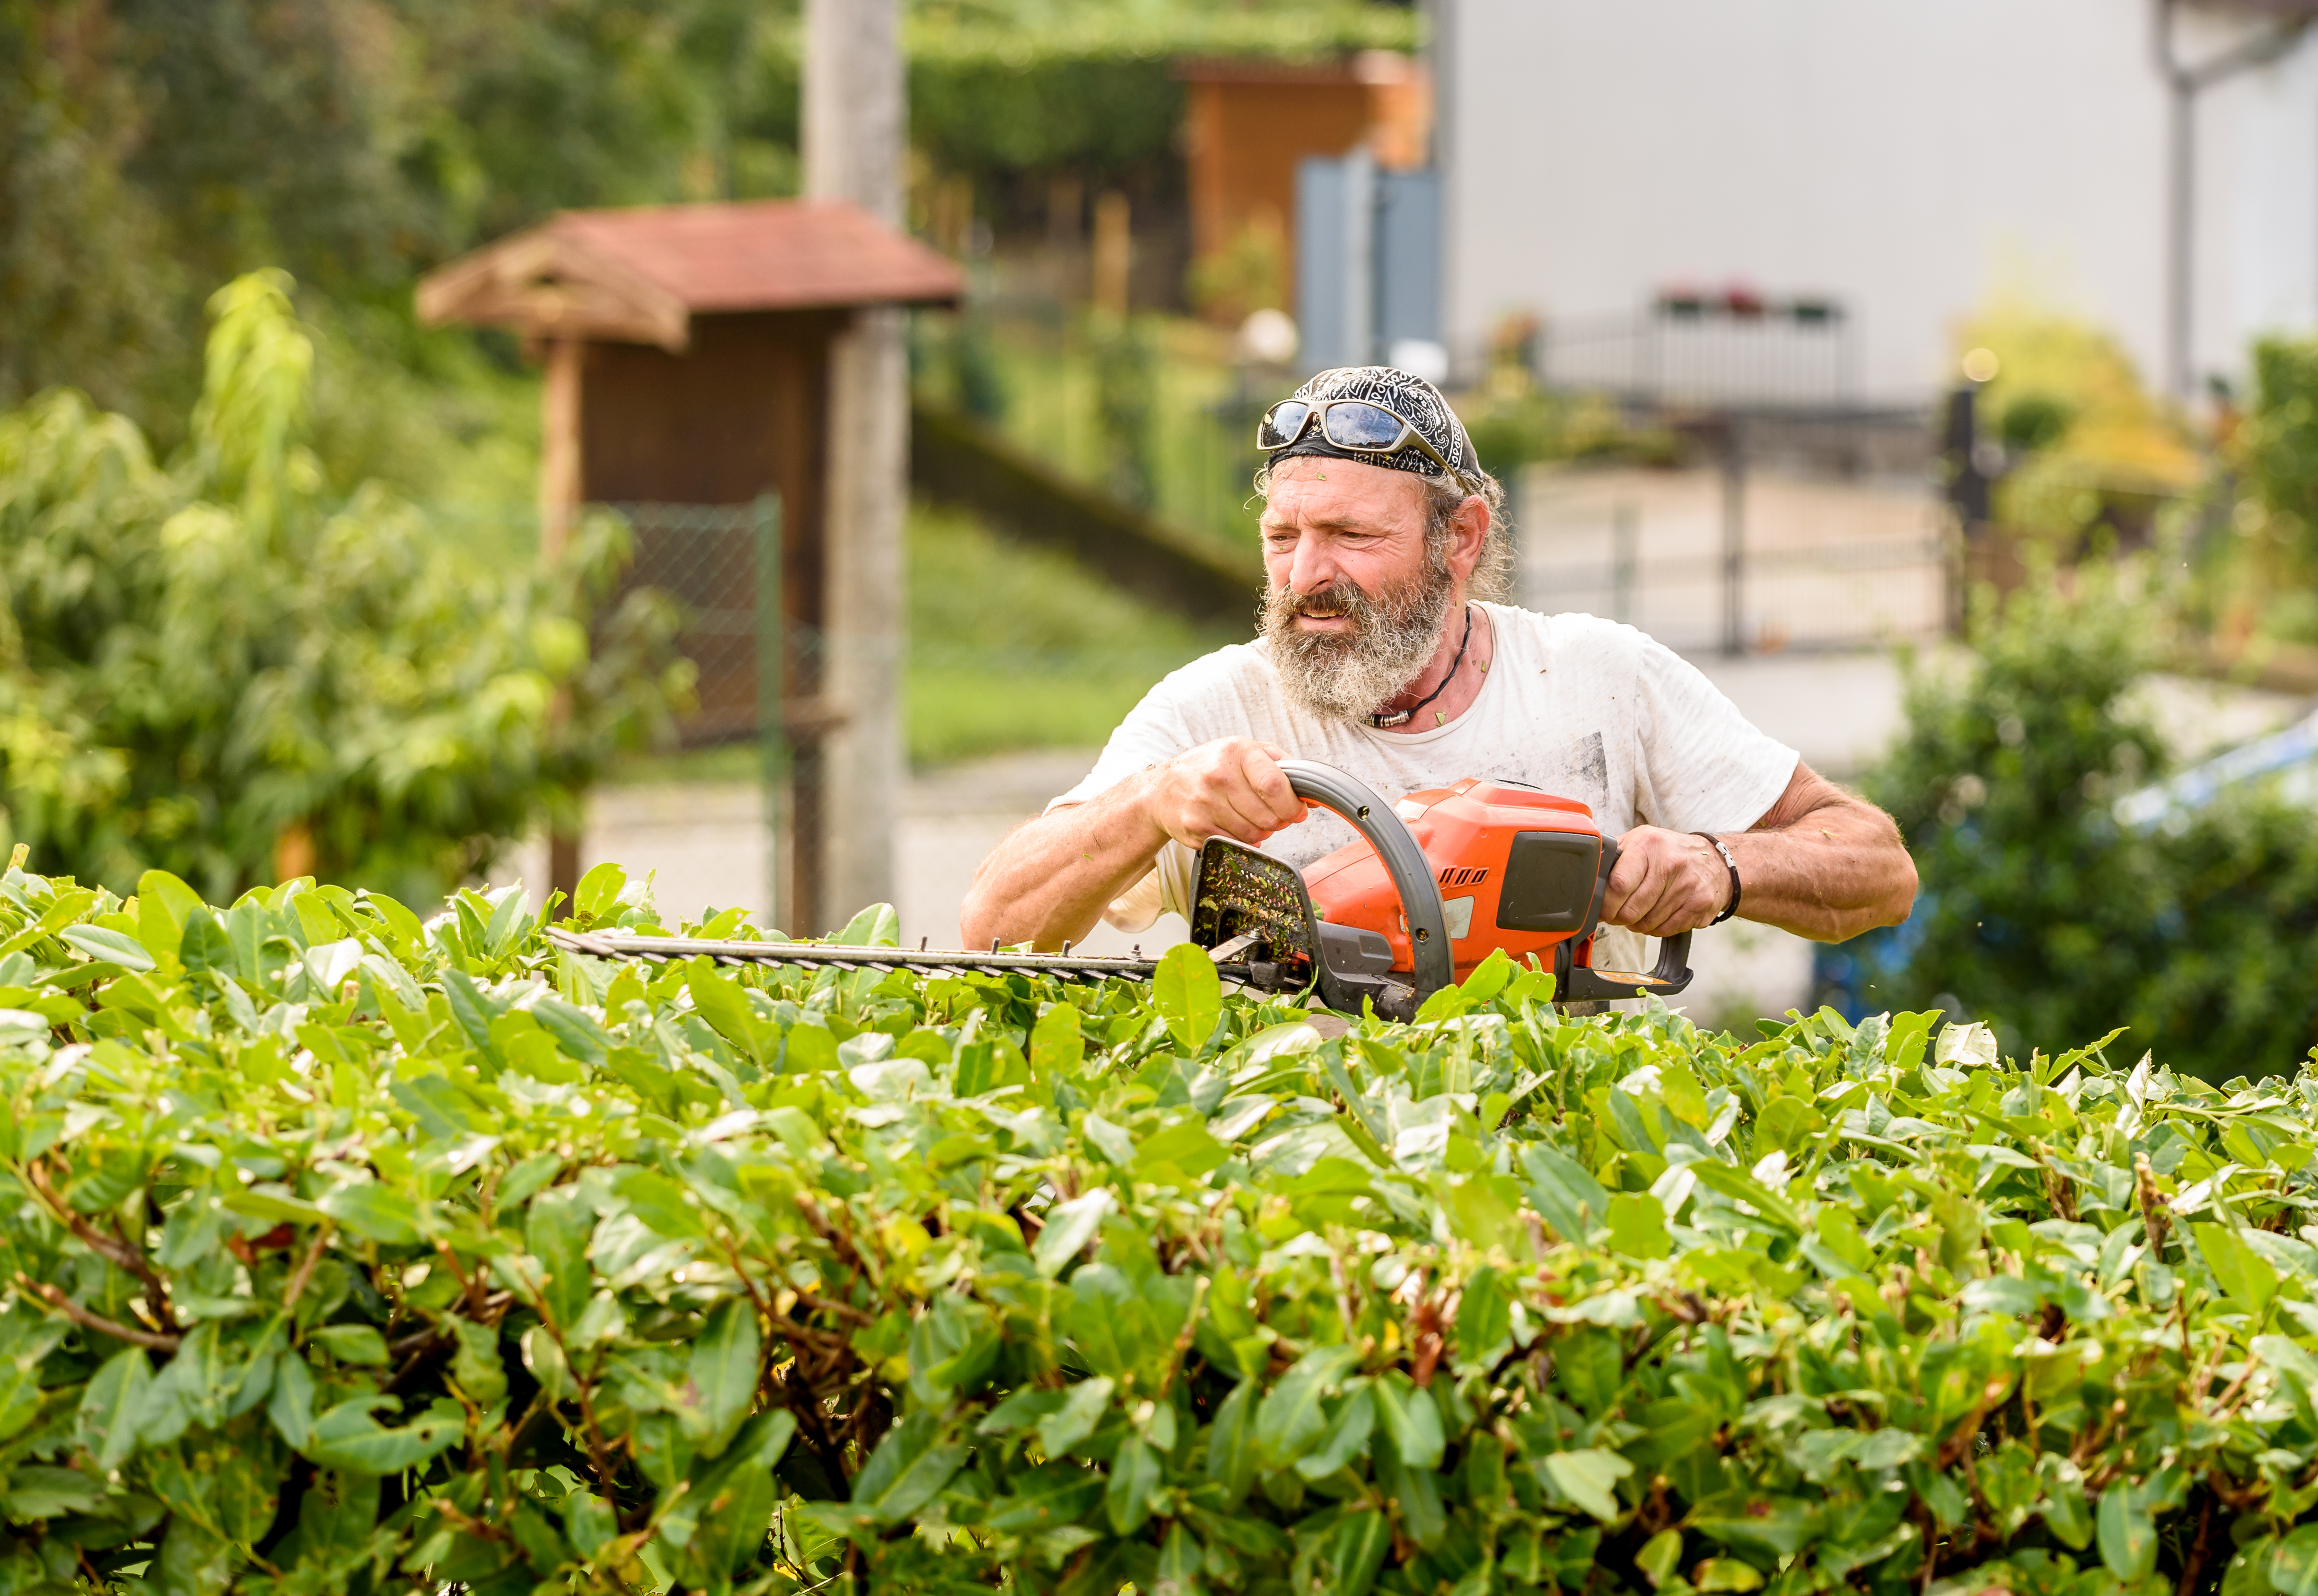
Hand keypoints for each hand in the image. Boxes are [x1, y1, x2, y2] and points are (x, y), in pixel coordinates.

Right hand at [1142, 738, 1307, 850]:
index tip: (1296, 811)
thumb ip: (1282, 766)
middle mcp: (1218, 775)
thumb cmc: (1212, 768)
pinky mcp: (1195, 827)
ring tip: (1249, 819)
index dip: (1291, 804)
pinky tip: (1233, 827)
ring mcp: (1204, 803)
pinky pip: (1235, 844)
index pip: (1274, 785)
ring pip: (1254, 833)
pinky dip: (1241, 841)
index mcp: (1236, 751)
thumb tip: (1312, 794)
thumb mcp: (1245, 752)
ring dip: (1260, 832)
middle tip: (1270, 815)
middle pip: (1268, 815)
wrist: (1163, 789)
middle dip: (1277, 821)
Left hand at [1601, 826, 1732, 936]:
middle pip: (1631, 910)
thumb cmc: (1668, 852)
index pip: (1618, 885)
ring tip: (1642, 909)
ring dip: (1638, 924)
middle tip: (1619, 913)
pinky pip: (1665, 930)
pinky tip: (1659, 914)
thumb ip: (1613, 857)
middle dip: (1619, 917)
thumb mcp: (1639, 841)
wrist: (1714, 860)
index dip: (1605, 904)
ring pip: (1647, 924)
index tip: (1601, 909)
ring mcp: (1688, 886)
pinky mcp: (1701, 905)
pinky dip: (1656, 928)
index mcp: (1648, 844)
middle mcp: (1670, 864)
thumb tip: (1586, 878)